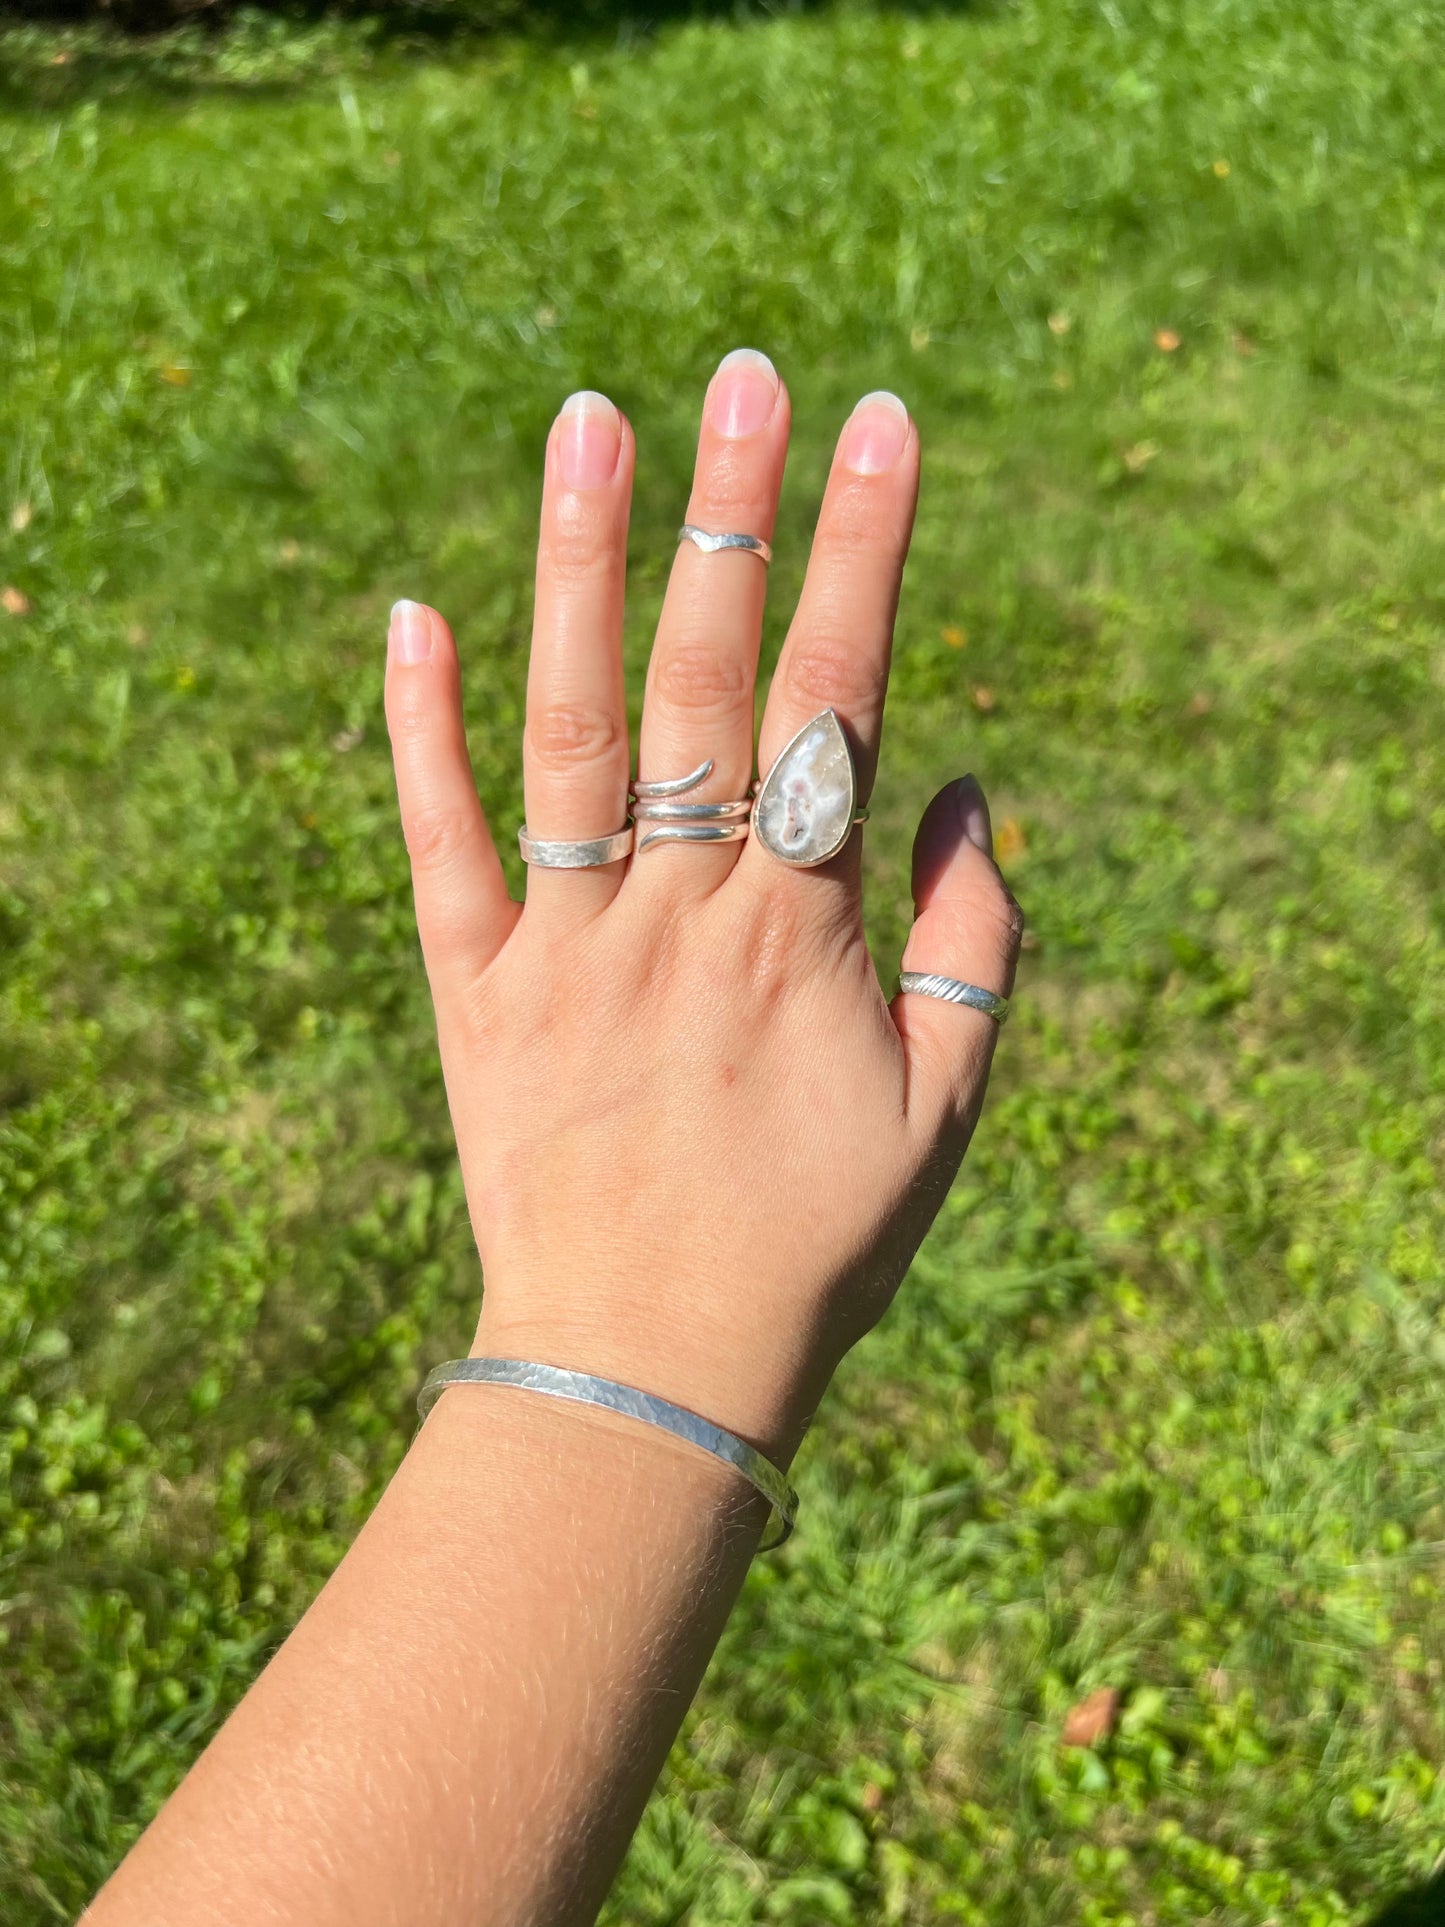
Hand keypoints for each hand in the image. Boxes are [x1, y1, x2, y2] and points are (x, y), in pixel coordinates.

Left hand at [384, 352, 1021, 1463]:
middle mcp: (678, 910)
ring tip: (585, 424)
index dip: (866, 554)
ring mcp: (565, 943)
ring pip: (568, 731)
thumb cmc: (814, 1244)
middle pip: (705, 680)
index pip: (839, 702)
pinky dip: (420, 733)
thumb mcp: (944, 1108)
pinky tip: (413, 614)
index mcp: (799, 929)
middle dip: (731, 516)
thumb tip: (960, 793)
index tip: (882, 425)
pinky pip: (441, 847)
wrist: (649, 1368)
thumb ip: (973, 946)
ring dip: (576, 572)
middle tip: (741, 375)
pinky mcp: (474, 991)